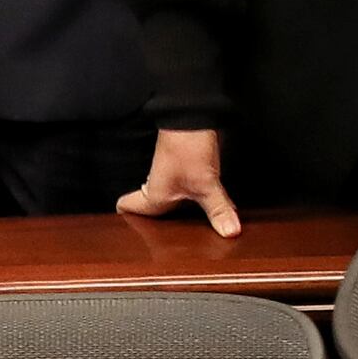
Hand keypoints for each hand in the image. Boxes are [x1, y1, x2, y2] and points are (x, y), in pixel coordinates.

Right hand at [117, 125, 240, 237]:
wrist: (193, 116)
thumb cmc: (186, 147)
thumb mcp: (205, 184)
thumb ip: (218, 209)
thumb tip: (230, 232)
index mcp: (154, 196)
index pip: (127, 208)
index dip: (127, 220)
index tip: (130, 234)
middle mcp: (159, 187)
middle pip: (148, 209)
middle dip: (156, 225)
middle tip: (163, 242)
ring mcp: (172, 177)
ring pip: (167, 199)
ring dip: (176, 211)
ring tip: (186, 227)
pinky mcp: (187, 169)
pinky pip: (186, 191)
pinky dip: (193, 199)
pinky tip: (207, 204)